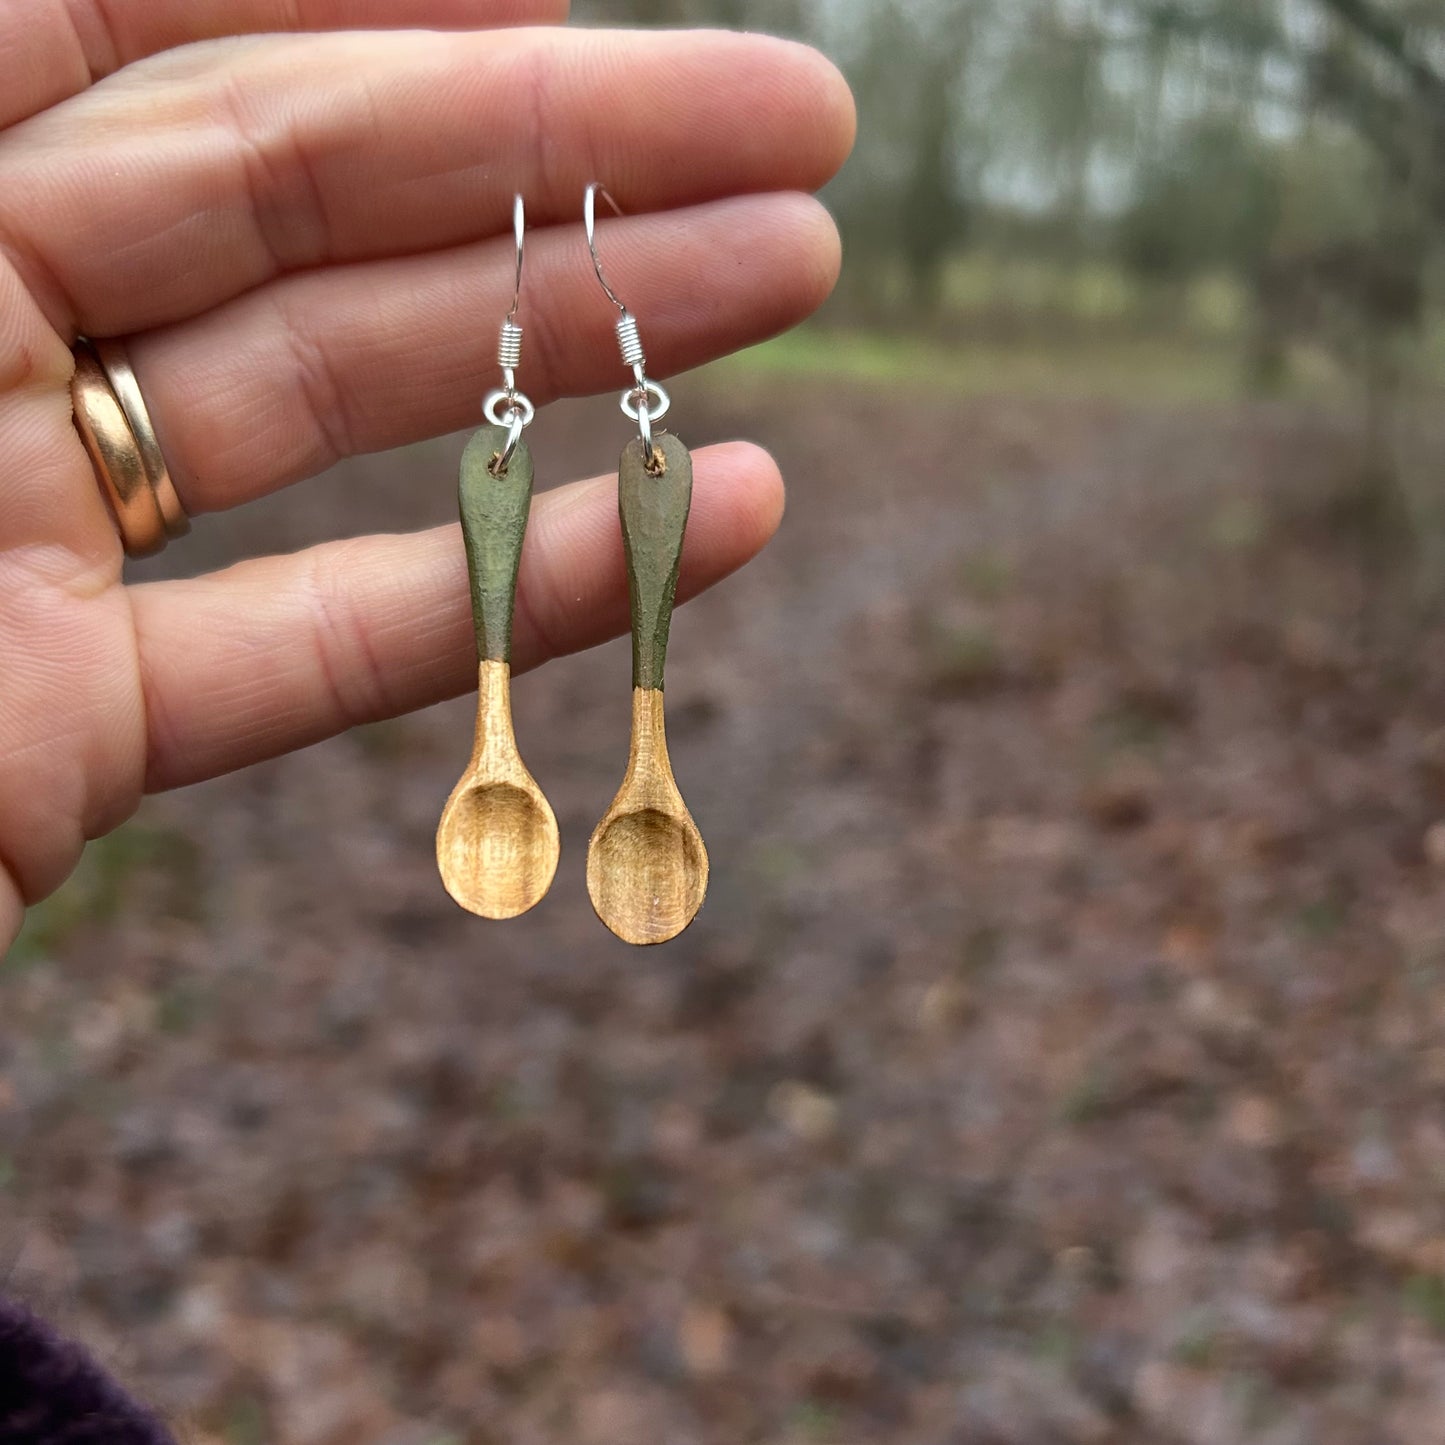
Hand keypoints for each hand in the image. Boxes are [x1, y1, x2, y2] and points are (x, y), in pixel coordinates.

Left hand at [0, 1, 854, 949]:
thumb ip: (16, 61)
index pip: (161, 36)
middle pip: (316, 200)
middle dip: (570, 153)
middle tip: (798, 131)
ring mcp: (26, 536)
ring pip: (356, 411)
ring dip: (587, 348)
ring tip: (788, 283)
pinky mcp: (78, 730)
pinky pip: (330, 641)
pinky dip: (520, 593)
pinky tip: (704, 523)